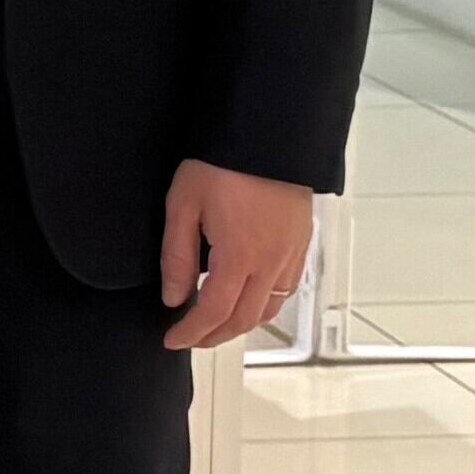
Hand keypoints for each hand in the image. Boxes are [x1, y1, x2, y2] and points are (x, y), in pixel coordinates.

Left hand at [159, 161, 317, 351]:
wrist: (268, 133)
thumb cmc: (223, 162)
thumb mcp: (184, 205)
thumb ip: (177, 257)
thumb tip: (174, 297)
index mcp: (239, 256)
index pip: (214, 312)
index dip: (192, 333)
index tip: (173, 340)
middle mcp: (270, 262)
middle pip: (244, 319)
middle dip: (214, 336)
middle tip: (190, 337)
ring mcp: (291, 253)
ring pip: (269, 308)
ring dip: (241, 323)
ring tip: (216, 323)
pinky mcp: (302, 242)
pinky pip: (286, 288)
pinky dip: (265, 304)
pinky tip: (248, 297)